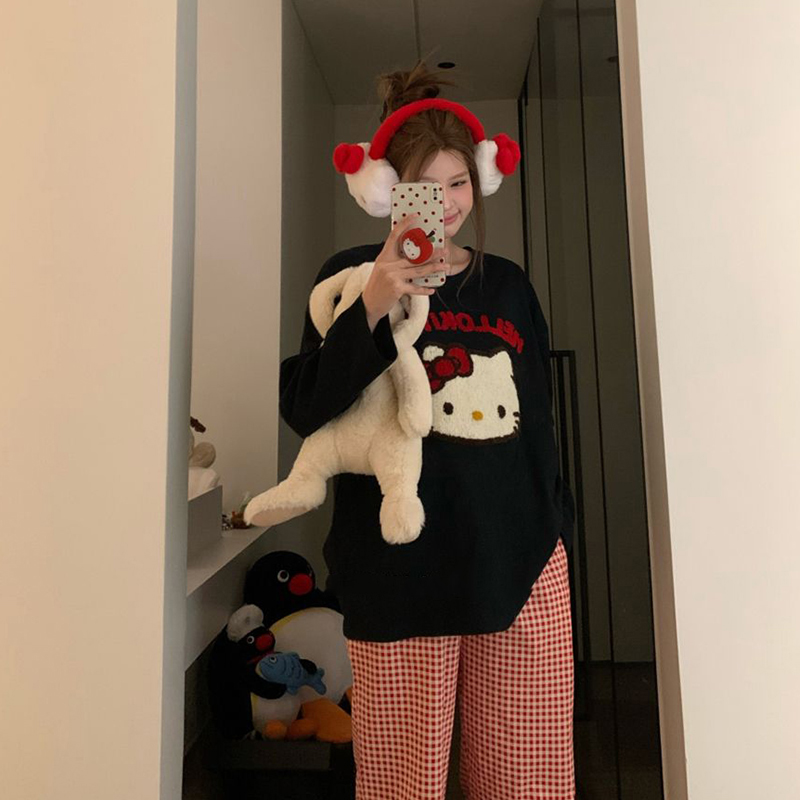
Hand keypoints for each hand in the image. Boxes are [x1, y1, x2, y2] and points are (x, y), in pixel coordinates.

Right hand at [362, 212, 449, 330]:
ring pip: (418, 271)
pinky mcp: (396, 288)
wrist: (369, 304)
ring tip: (444, 267)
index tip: (415, 216)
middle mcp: (388, 264)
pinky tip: (432, 290)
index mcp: (384, 256)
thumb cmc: (377, 286)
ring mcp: (392, 276)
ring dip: (433, 268)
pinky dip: (424, 290)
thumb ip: (395, 260)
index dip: (404, 224)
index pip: (394, 236)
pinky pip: (415, 288)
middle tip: (444, 251)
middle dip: (432, 254)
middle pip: (414, 257)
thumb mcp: (382, 268)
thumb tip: (413, 254)